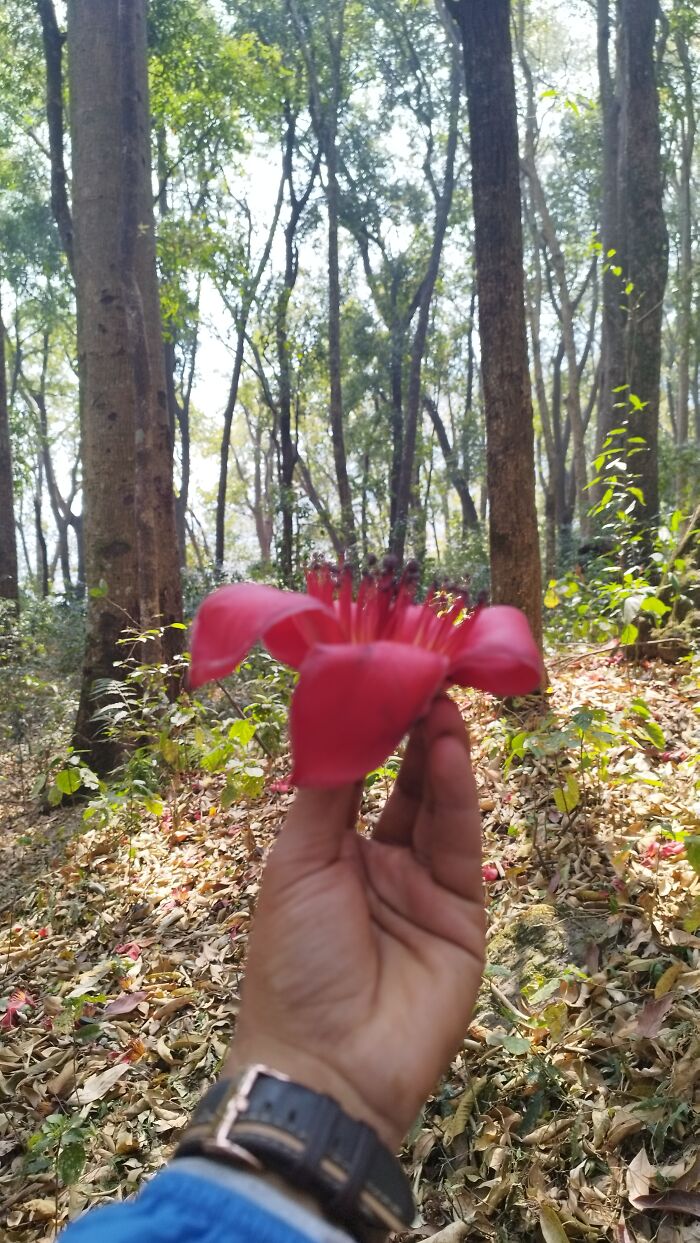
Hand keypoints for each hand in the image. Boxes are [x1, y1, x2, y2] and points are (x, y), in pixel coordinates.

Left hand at [226, 696, 485, 1150]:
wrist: (325, 1064)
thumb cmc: (291, 960)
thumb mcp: (297, 864)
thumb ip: (326, 792)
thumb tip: (336, 718)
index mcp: (329, 853)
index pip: (357, 778)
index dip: (369, 730)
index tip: (380, 678)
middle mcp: (378, 864)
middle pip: (403, 786)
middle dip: (411, 732)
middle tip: (422, 675)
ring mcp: (423, 888)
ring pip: (437, 807)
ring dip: (438, 754)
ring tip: (440, 701)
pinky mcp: (464, 913)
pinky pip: (460, 843)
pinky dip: (458, 795)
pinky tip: (450, 750)